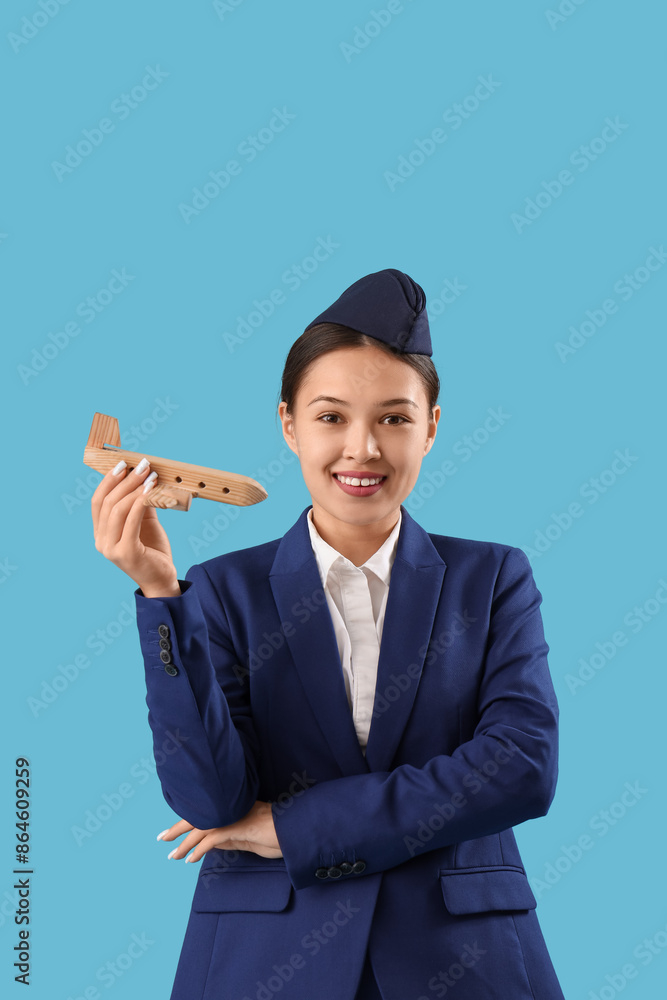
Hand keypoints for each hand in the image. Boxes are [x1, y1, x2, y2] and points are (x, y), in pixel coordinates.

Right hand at [91, 459, 179, 595]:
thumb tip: (141, 477)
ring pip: (117, 510)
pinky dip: (140, 503)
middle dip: (125, 480)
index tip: (124, 464)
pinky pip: (131, 521)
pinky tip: (150, 492)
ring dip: (134, 489)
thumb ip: (139, 503)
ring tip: (150, 477)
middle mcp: (101, 541)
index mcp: (101, 533)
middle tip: (143, 466)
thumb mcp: (144, 522)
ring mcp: (111, 548)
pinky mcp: (126, 553)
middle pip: (108, 502)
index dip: (109, 481)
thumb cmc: (153, 550)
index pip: (98, 501)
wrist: (162, 580)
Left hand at [157, 801, 282, 863]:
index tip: (175, 828)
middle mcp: (231, 811)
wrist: (294, 831)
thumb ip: (230, 838)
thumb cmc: (276, 834)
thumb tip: (210, 844)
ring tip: (173, 855)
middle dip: (178, 828)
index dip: (188, 819)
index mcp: (233, 810)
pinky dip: (198, 850)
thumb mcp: (248, 838)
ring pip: (201, 828)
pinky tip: (190, 859)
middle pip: (198, 816)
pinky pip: (211, 840)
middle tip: (162, 838)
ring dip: (184, 843)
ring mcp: (233, 818)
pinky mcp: (237, 828)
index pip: (205, 813)